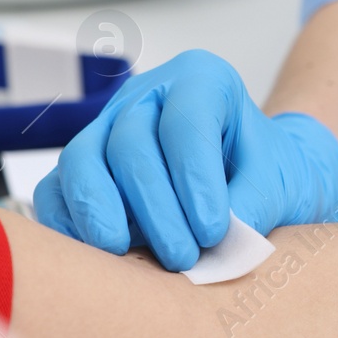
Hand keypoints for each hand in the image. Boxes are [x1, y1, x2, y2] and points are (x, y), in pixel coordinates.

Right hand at [35, 50, 337, 270]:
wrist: (257, 180)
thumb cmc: (269, 173)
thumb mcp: (280, 182)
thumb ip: (255, 205)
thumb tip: (222, 244)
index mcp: (202, 80)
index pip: (185, 123)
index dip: (194, 179)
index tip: (214, 231)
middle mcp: (147, 96)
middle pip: (130, 144)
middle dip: (154, 208)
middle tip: (182, 257)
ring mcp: (108, 128)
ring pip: (82, 161)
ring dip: (101, 213)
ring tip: (126, 255)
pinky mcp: (83, 166)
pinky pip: (56, 189)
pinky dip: (68, 221)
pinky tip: (94, 253)